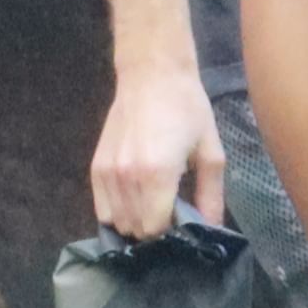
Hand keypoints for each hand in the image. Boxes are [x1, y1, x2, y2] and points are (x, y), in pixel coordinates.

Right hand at [91, 65, 230, 242]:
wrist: (152, 74)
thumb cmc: (187, 109)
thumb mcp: (210, 151)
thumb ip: (211, 195)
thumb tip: (212, 230)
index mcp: (157, 175)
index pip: (156, 229)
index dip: (171, 233)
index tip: (183, 223)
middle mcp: (127, 177)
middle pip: (136, 229)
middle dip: (154, 229)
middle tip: (170, 213)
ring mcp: (107, 173)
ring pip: (117, 223)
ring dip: (135, 222)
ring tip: (153, 205)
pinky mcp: (95, 167)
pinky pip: (101, 209)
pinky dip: (117, 212)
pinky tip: (134, 200)